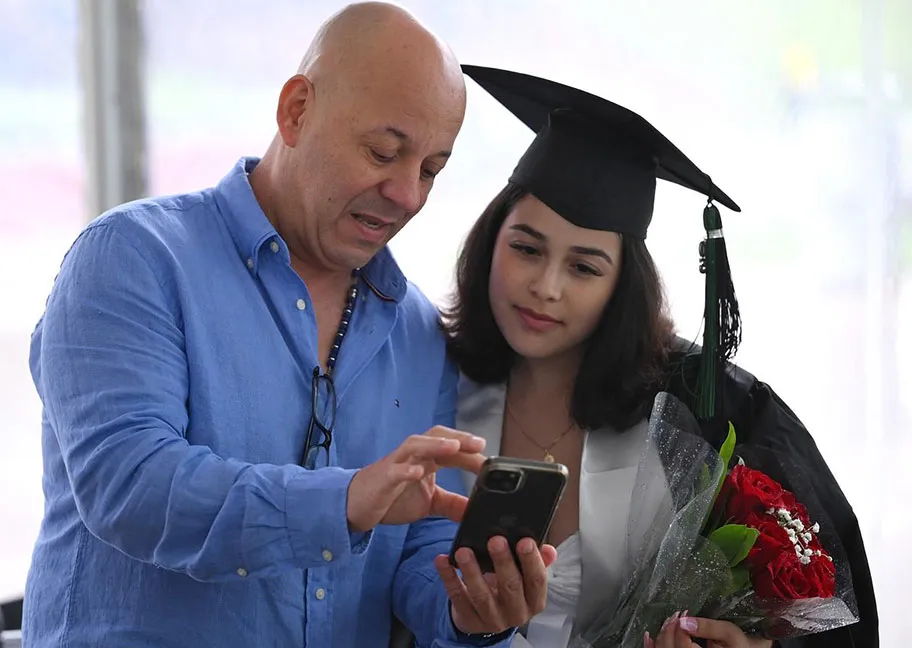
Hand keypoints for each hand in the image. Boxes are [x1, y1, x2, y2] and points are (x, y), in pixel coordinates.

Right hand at [346, 426, 486, 531]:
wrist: (355, 504)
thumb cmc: (392, 497)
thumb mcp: (429, 502)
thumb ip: (452, 504)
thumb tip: (476, 510)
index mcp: (427, 459)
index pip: (452, 449)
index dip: (471, 452)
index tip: (492, 463)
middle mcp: (413, 456)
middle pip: (437, 437)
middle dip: (458, 438)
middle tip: (479, 444)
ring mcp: (397, 464)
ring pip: (416, 445)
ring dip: (435, 444)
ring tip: (453, 447)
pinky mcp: (383, 478)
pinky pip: (395, 470)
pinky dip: (406, 469)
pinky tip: (417, 472)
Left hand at [434, 536, 557, 635]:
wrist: (487, 616)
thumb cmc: (509, 589)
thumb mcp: (525, 578)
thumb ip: (537, 562)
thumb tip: (548, 550)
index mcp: (533, 600)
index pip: (536, 580)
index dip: (532, 561)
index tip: (525, 541)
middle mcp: (516, 613)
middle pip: (510, 587)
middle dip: (503, 562)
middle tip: (495, 540)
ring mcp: (492, 619)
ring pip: (482, 595)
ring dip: (472, 571)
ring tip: (465, 551)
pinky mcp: (469, 620)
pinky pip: (457, 597)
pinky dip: (449, 578)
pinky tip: (443, 560)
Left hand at [646, 612, 772, 647]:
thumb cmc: (740, 645)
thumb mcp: (729, 633)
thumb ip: (708, 626)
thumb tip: (684, 619)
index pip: (682, 642)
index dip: (679, 626)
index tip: (684, 612)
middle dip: (669, 628)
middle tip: (676, 615)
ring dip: (660, 635)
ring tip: (668, 622)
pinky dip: (652, 646)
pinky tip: (648, 637)